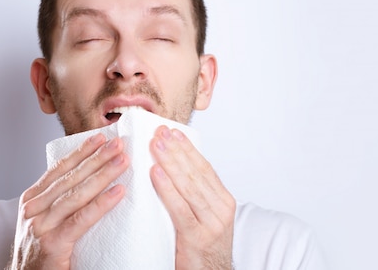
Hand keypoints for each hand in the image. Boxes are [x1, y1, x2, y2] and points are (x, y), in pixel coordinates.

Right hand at [9, 134, 128, 269]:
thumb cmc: (40, 252)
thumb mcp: (44, 219)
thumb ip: (59, 201)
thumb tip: (88, 178)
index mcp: (32, 199)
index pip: (60, 168)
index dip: (81, 151)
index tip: (100, 137)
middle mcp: (33, 209)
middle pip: (70, 177)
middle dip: (96, 158)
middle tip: (118, 144)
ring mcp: (41, 226)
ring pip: (77, 194)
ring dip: (103, 174)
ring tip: (123, 162)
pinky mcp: (52, 244)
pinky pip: (81, 220)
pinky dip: (101, 204)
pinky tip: (118, 192)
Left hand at [150, 126, 235, 268]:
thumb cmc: (202, 246)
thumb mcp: (204, 215)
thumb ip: (193, 194)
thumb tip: (172, 166)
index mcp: (223, 200)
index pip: (204, 167)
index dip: (187, 148)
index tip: (172, 131)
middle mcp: (221, 209)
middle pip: (196, 172)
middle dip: (176, 150)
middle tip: (159, 131)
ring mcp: (212, 223)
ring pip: (188, 186)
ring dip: (170, 162)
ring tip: (155, 145)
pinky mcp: (198, 237)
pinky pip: (180, 208)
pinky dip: (167, 188)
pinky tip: (155, 173)